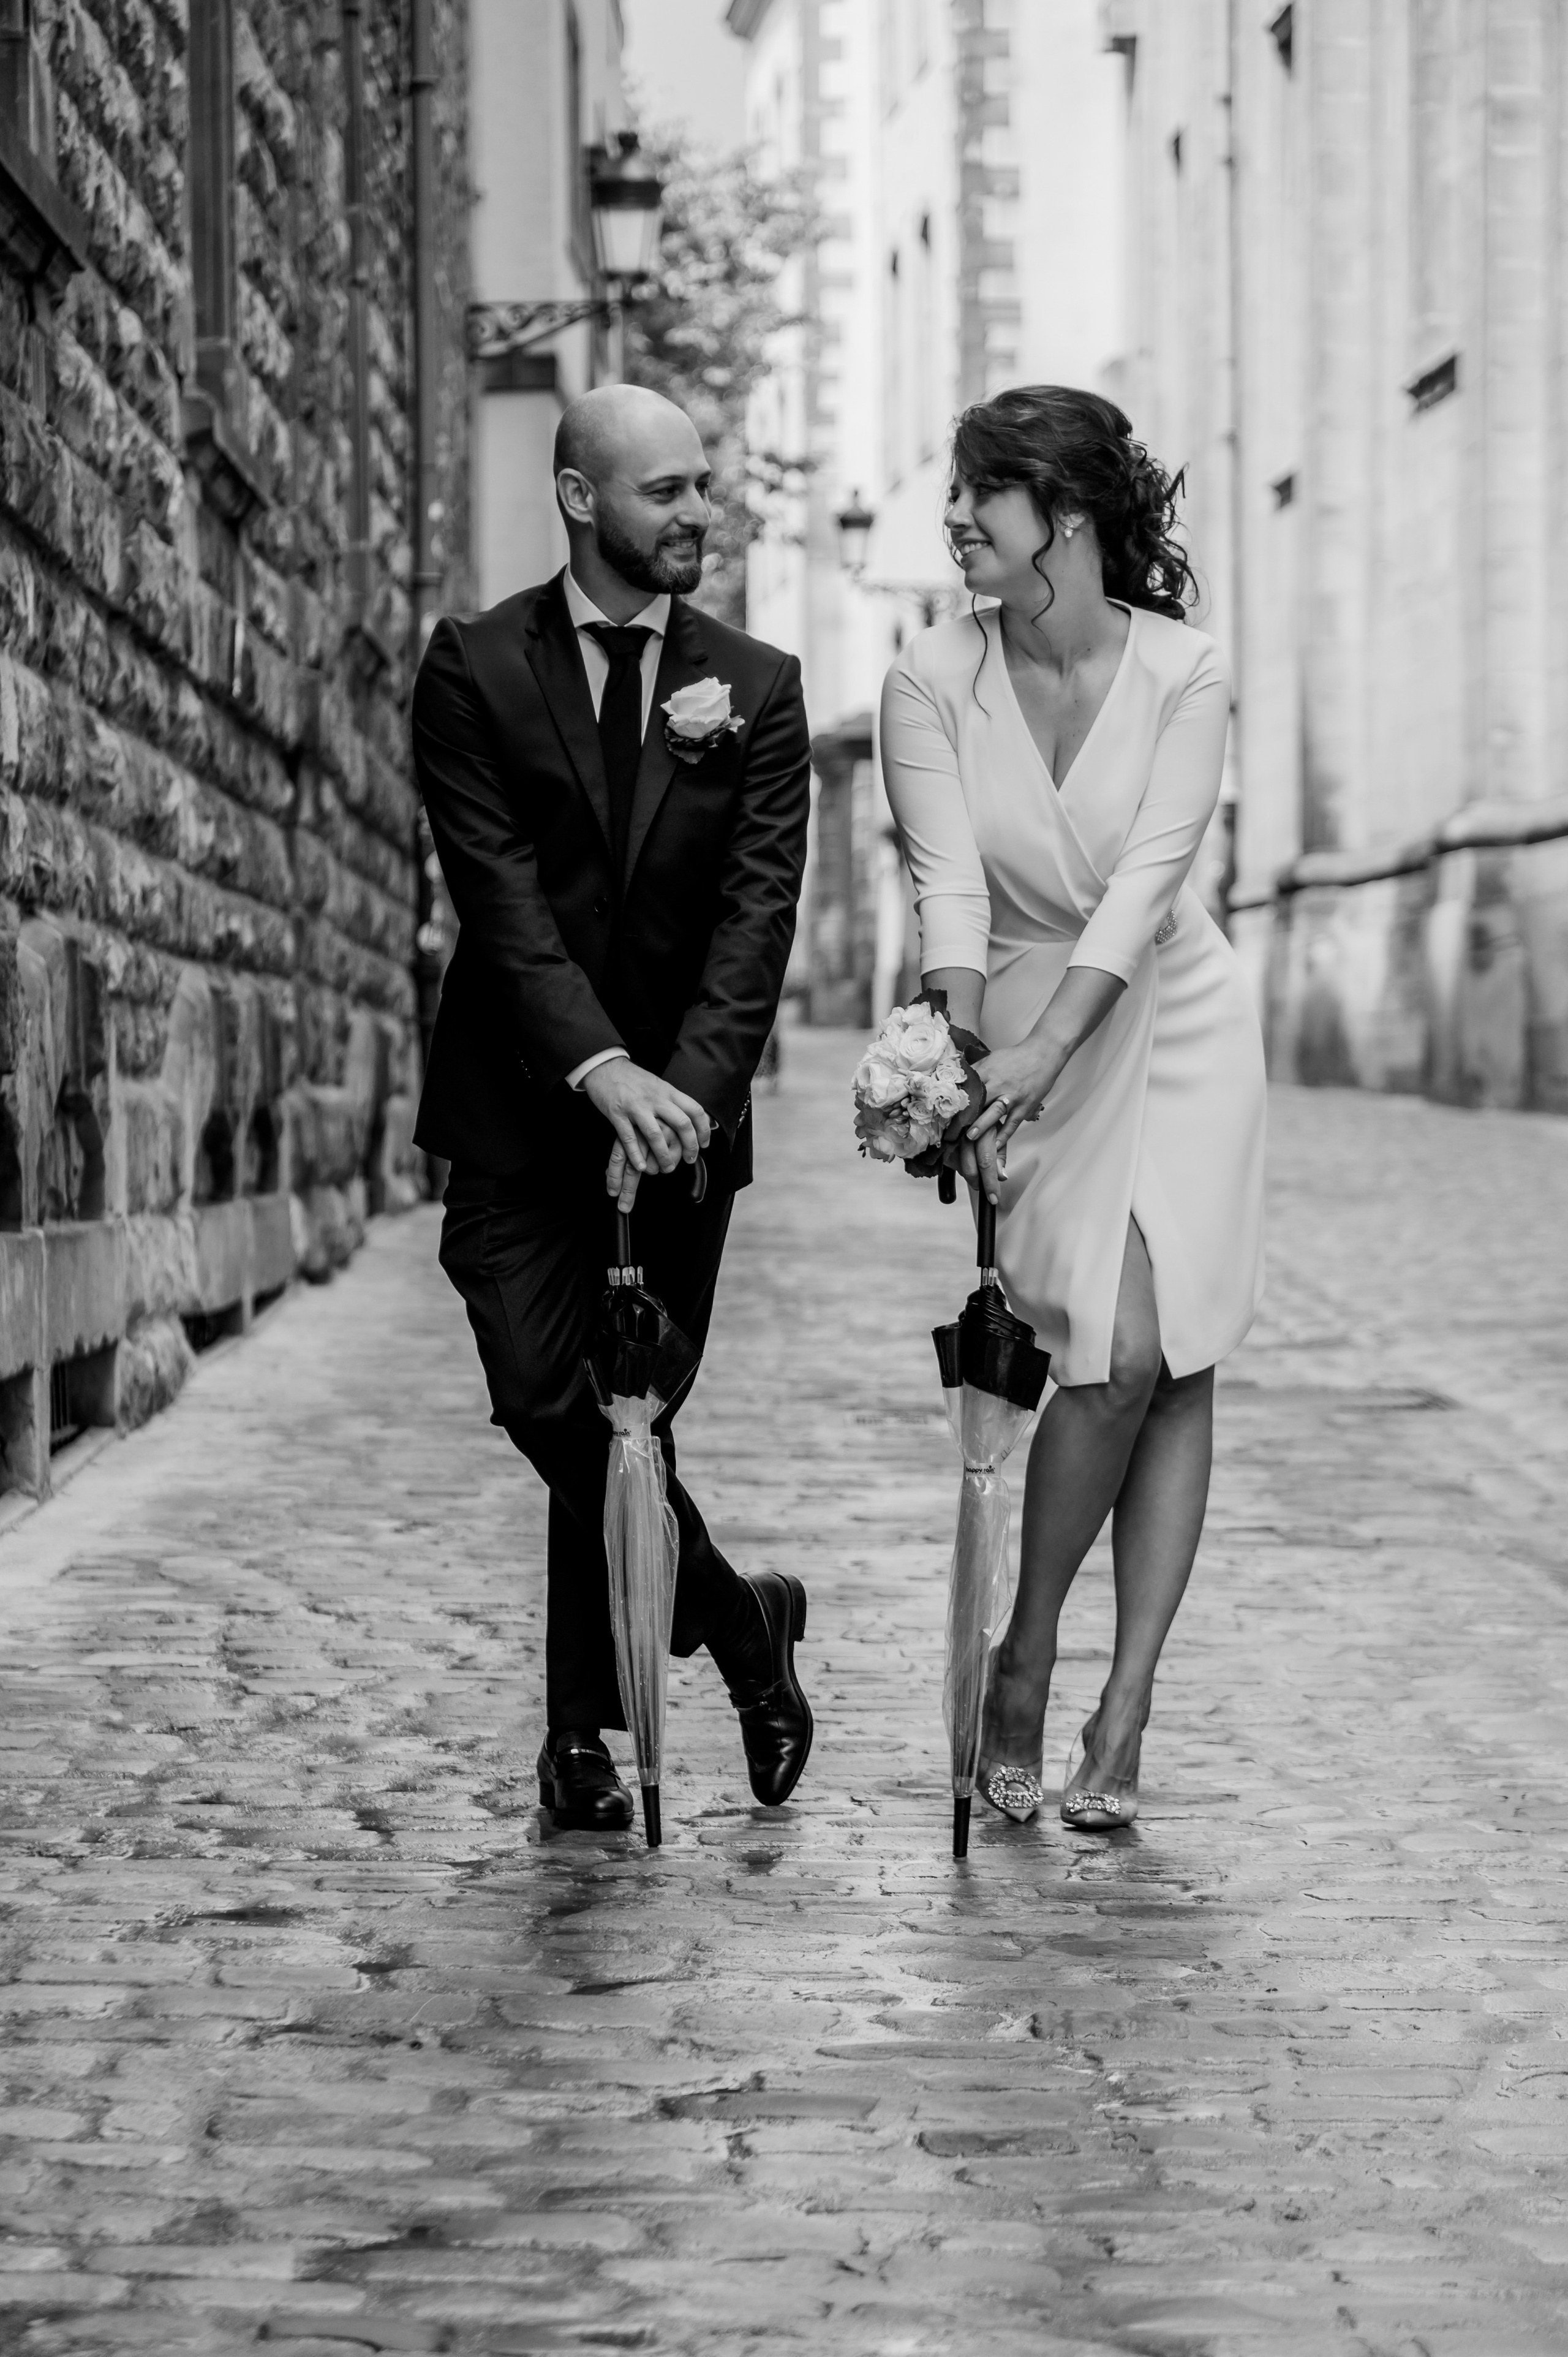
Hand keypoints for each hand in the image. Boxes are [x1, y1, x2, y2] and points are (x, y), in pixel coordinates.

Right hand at [584, 1059, 711, 1212]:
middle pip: (681, 1123)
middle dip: (690, 1145)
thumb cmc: (633, 1079)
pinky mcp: (617, 1114)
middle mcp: (656, 1098)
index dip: (704, 1129)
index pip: (695, 1110)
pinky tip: (641, 1167)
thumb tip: (692, 1116)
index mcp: (668, 1091)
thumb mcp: (659, 1084)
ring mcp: (636, 1106)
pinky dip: (636, 1155)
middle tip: (690, 1159)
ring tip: (667, 1168)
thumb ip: (673, 1100)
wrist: (605, 1067)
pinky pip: (629, 1138)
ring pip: (656, 1134)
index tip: (705, 1144)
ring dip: (664, 1155)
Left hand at [962, 1041, 1060, 1203]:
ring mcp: (1011, 1096)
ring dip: (981, 1127)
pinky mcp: (1024, 1106)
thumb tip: (953, 1083)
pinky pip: (1012, 1123)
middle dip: (962, 1118)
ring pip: (993, 1114)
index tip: (937, 1115)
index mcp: (984, 1072)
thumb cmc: (1015, 1058)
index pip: (964, 1089)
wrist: (1043, 1053)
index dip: (951, 1103)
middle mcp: (996, 1084)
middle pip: (976, 1104)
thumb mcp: (990, 1060)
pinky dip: (1003, 1136)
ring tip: (969, 1138)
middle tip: (947, 1133)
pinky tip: (993, 1147)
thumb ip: (973, 1073)